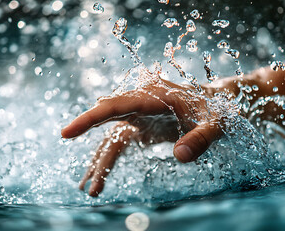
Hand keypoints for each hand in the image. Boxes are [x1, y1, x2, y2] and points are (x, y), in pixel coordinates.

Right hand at [61, 79, 222, 195]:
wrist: (216, 103)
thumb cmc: (215, 110)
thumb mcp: (216, 123)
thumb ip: (201, 138)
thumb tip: (180, 157)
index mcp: (154, 96)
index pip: (116, 106)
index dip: (90, 119)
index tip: (68, 132)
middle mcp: (140, 104)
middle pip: (107, 126)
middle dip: (96, 156)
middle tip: (85, 185)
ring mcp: (138, 116)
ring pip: (111, 138)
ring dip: (100, 163)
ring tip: (90, 189)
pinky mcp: (140, 127)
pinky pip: (119, 144)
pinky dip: (109, 161)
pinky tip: (100, 177)